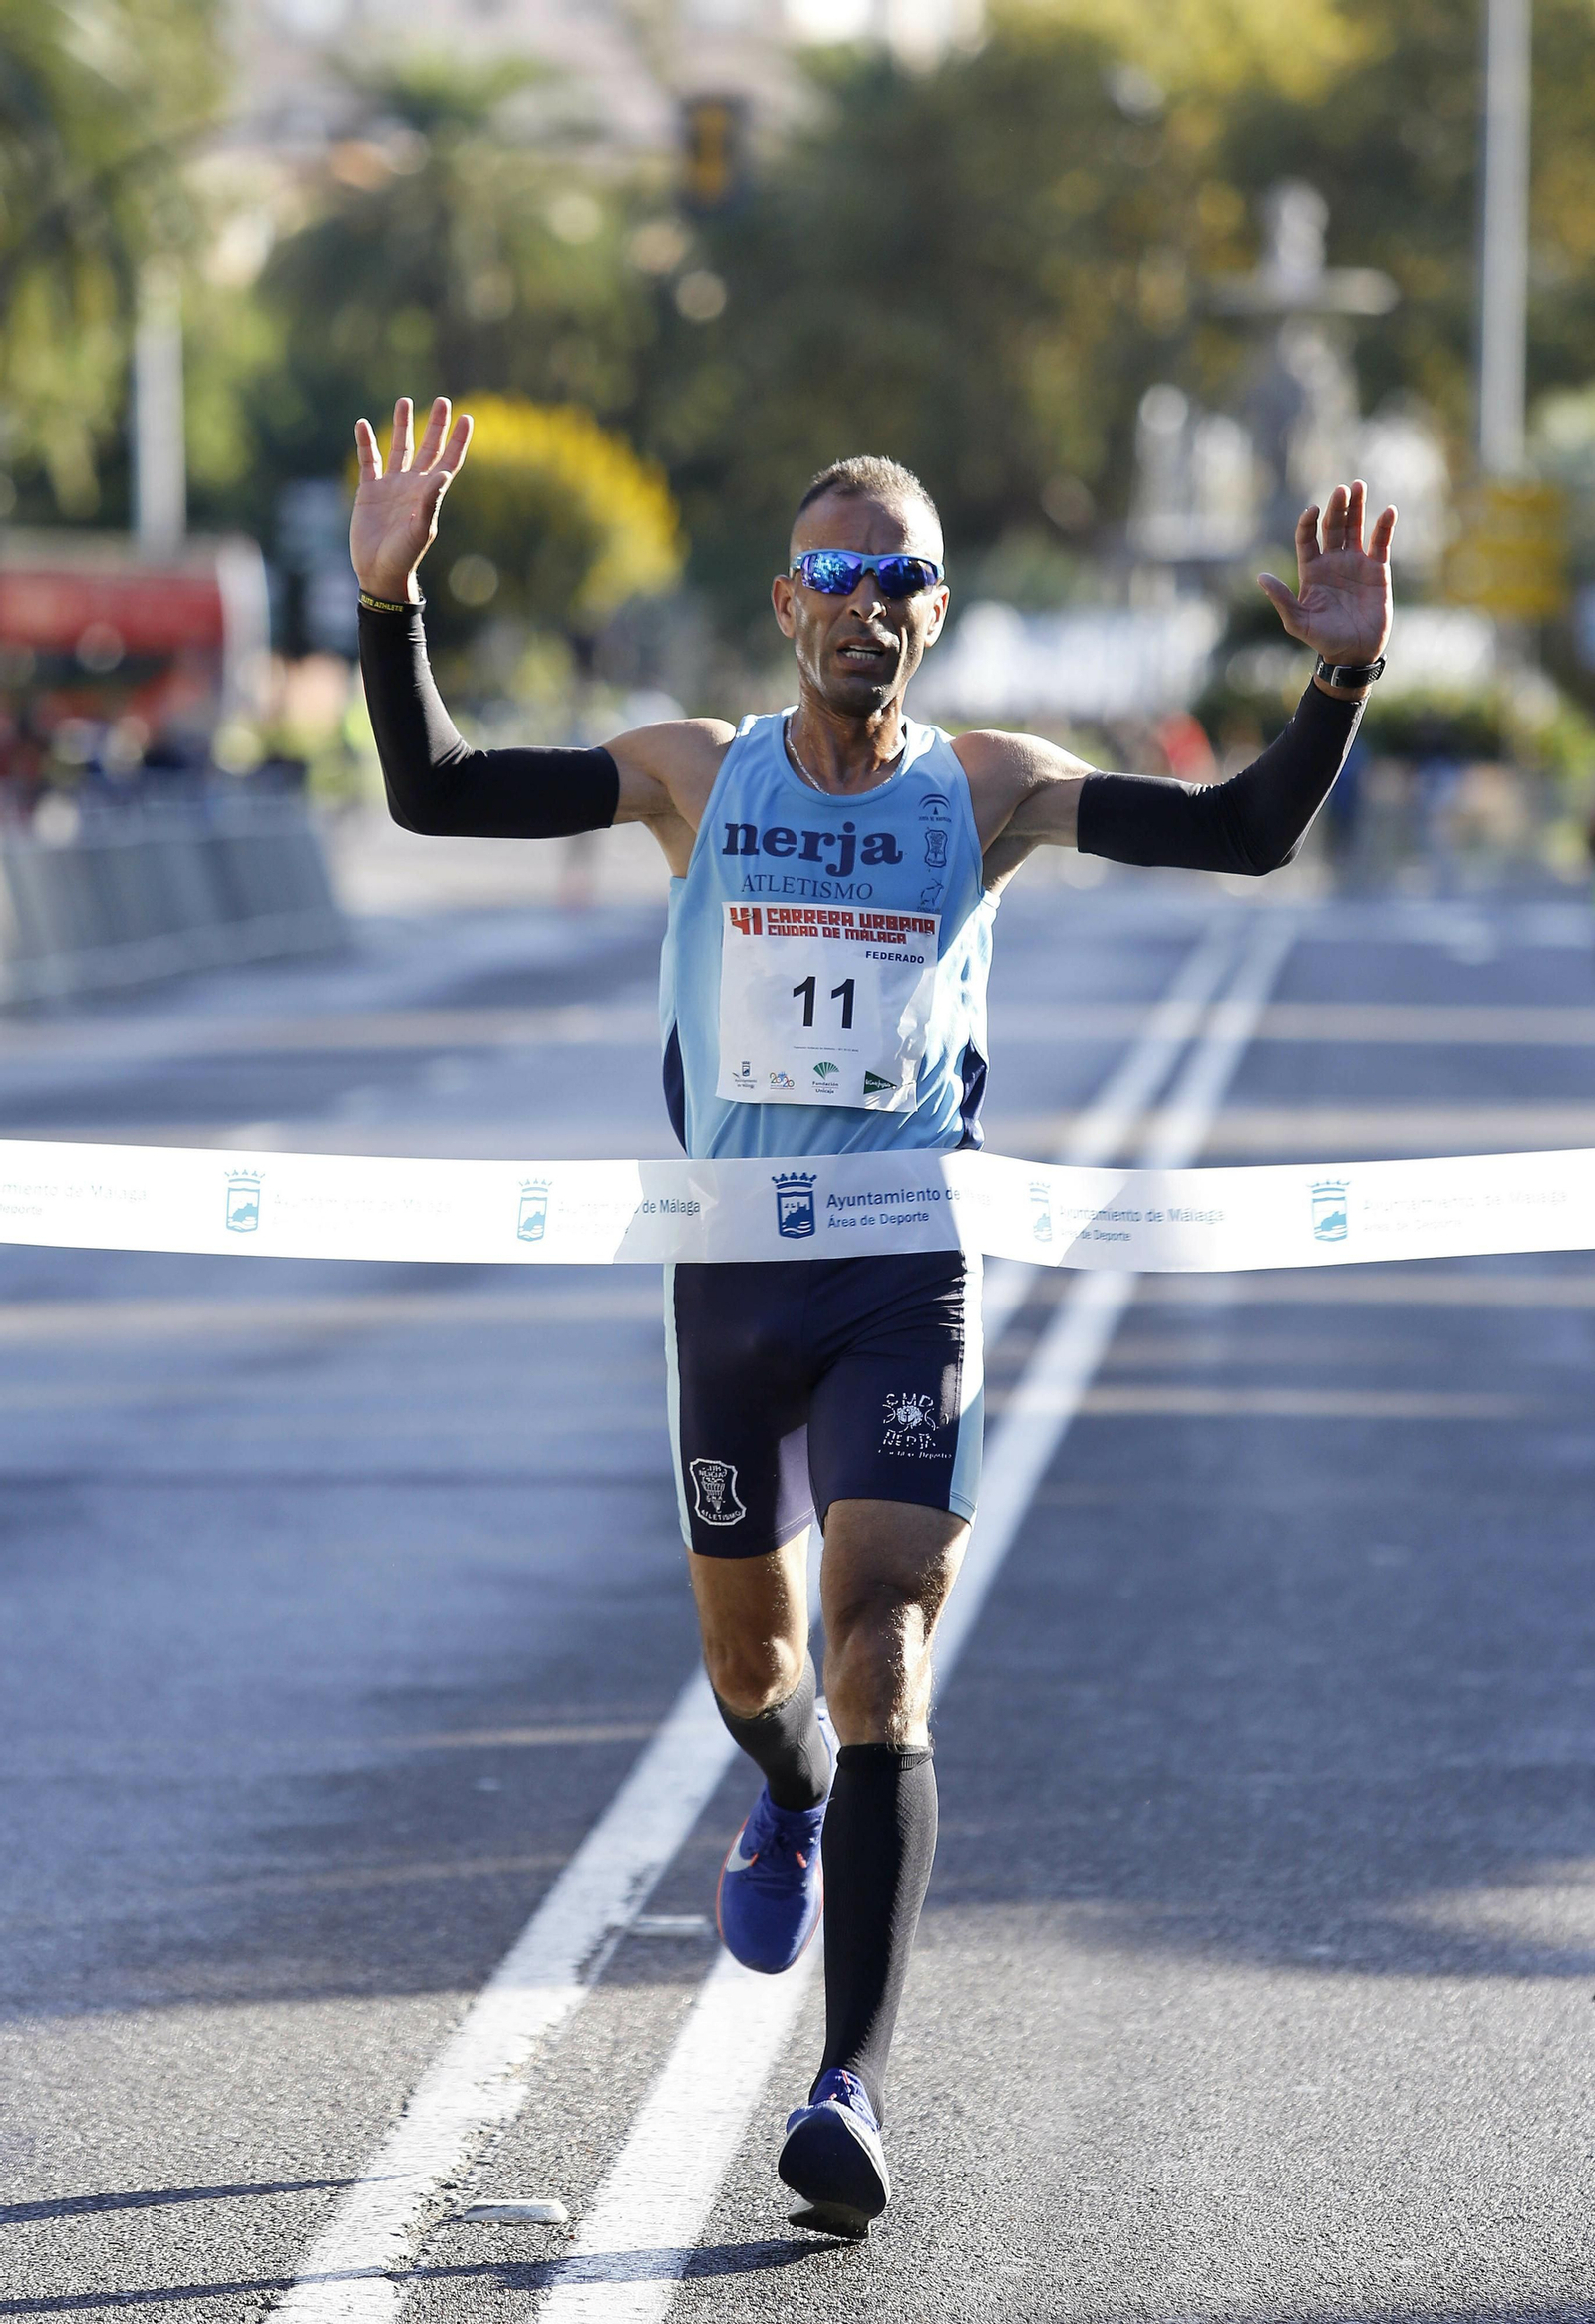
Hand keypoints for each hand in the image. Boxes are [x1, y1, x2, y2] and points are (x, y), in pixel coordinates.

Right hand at [350, 395, 472, 602]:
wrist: (379, 571)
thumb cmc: (404, 556)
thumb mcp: (420, 529)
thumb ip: (430, 502)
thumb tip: (442, 474)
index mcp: (429, 493)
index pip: (448, 460)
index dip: (458, 440)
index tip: (467, 418)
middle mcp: (413, 484)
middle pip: (427, 448)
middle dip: (434, 425)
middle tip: (442, 401)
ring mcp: (391, 486)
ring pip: (399, 448)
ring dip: (401, 425)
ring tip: (403, 401)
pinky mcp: (370, 490)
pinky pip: (369, 460)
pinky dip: (366, 442)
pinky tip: (362, 424)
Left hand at [1258, 481, 1394, 687]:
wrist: (1354, 652)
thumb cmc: (1323, 640)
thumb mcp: (1298, 622)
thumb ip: (1282, 600)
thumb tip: (1261, 578)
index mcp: (1311, 570)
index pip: (1307, 538)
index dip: (1308, 523)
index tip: (1312, 511)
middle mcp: (1332, 562)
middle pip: (1333, 527)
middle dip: (1336, 508)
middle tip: (1341, 490)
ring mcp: (1355, 563)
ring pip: (1355, 528)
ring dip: (1357, 507)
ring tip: (1358, 486)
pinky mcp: (1377, 569)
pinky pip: (1380, 542)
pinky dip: (1384, 526)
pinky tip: (1388, 510)